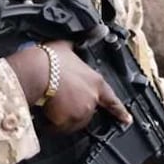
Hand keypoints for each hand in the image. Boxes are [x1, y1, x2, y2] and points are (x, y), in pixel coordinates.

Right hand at [6, 41, 131, 131]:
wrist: (37, 72)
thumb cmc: (49, 59)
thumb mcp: (67, 47)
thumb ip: (78, 45)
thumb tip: (83, 36)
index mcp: (96, 82)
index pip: (112, 100)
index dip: (119, 111)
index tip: (126, 120)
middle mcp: (92, 99)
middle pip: (87, 111)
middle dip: (74, 108)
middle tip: (60, 100)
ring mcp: (81, 111)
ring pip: (73, 121)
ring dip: (63, 117)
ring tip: (50, 105)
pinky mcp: (68, 121)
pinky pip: (60, 127)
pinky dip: (52, 124)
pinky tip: (45, 114)